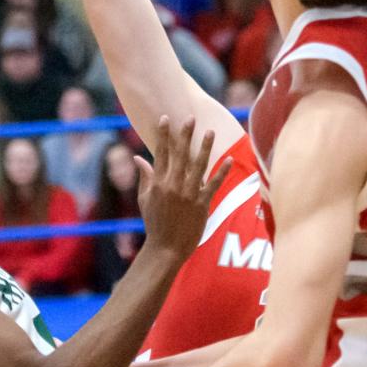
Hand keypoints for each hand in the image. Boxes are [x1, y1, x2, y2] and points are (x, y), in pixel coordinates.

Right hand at [136, 116, 229, 259]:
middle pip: (180, 155)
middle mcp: (173, 186)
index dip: (164, 136)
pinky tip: (228, 160)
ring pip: (198, 166)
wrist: (166, 248)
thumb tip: (138, 158)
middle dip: (185, 135)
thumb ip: (144, 177)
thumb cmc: (154, 224)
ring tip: (210, 131)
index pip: (161, 154)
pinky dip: (221, 172)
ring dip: (204, 147)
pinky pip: (213, 185)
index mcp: (158, 184)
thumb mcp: (145, 199)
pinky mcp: (201, 204)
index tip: (166, 119)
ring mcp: (188, 195)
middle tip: (190, 118)